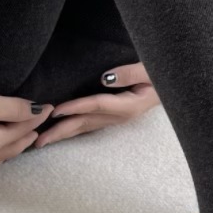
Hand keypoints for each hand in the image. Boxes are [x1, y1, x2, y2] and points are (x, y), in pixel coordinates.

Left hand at [34, 62, 160, 148]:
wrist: (174, 86)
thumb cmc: (162, 75)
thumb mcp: (150, 70)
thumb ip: (130, 73)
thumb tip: (105, 78)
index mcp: (129, 105)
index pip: (97, 105)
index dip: (76, 107)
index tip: (56, 110)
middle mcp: (120, 116)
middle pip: (85, 123)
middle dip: (61, 131)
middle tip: (37, 141)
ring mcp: (116, 118)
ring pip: (85, 127)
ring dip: (63, 134)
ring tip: (41, 142)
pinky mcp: (113, 117)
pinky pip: (89, 124)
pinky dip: (72, 128)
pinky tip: (59, 131)